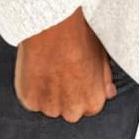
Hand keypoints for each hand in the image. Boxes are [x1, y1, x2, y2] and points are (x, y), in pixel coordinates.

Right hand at [15, 7, 116, 121]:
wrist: (55, 26)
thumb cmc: (80, 37)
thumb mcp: (101, 56)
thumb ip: (104, 79)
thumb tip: (109, 92)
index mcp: (93, 102)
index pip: (88, 106)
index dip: (81, 89)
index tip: (75, 74)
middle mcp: (73, 112)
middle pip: (68, 109)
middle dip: (65, 95)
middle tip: (60, 69)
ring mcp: (49, 107)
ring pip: (48, 105)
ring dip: (47, 93)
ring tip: (48, 66)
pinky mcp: (30, 100)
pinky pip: (31, 98)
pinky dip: (32, 88)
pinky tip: (36, 68)